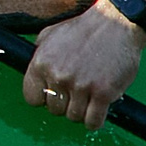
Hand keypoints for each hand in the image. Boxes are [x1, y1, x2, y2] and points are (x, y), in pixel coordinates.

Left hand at [24, 0, 145, 129]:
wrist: (114, 25)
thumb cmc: (82, 30)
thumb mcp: (49, 37)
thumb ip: (38, 57)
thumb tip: (33, 75)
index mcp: (41, 63)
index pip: (32, 98)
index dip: (43, 99)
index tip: (52, 96)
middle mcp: (58, 76)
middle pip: (54, 110)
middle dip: (64, 105)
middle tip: (74, 95)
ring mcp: (81, 85)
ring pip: (73, 117)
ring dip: (80, 112)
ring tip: (86, 100)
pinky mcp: (103, 93)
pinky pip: (93, 121)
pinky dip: (94, 121)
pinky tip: (96, 112)